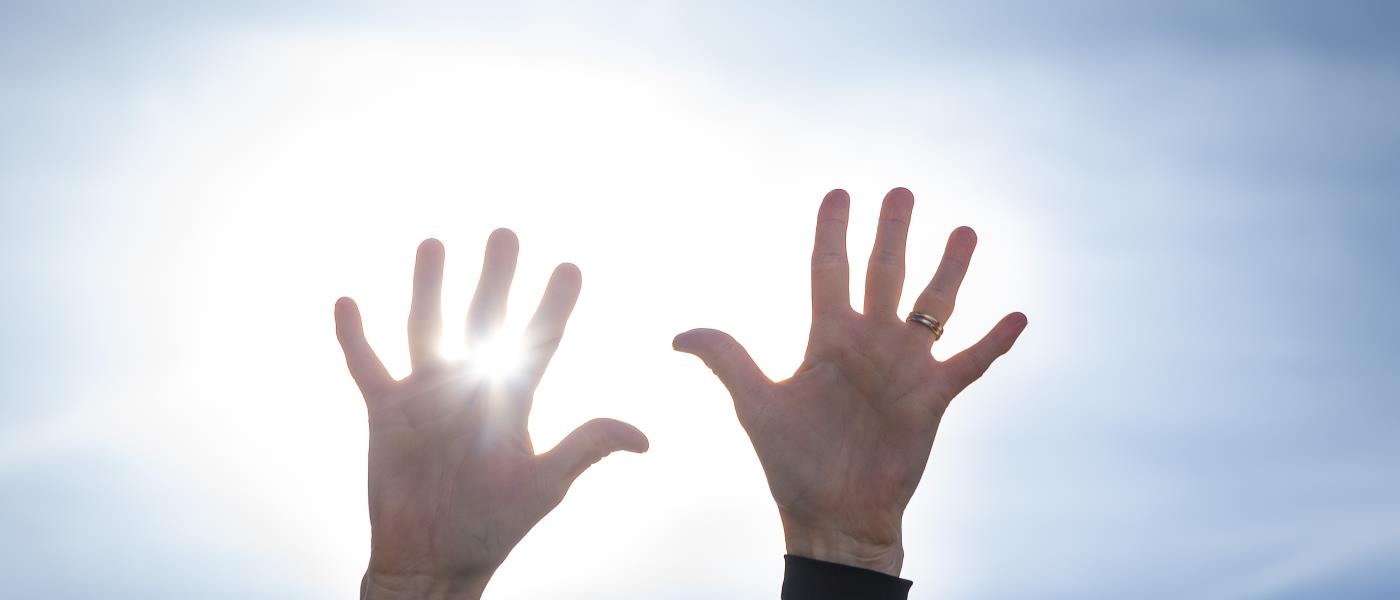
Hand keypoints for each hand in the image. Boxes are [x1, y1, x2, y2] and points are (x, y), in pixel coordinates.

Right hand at [336, 231, 648, 599]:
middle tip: (506, 233)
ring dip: (429, 287)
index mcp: (514, 399)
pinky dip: (355, 337)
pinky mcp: (386, 412)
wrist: (433, 559)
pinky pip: (368, 365)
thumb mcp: (543, 486)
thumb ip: (584, 450)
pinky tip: (347, 301)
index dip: (554, 306)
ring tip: (434, 242)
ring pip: (427, 327)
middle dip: (495, 278)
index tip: (570, 267)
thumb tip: (643, 438)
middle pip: (485, 320)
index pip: (539, 342)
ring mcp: (427, 394)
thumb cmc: (492, 524)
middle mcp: (472, 384)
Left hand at [674, 188, 1026, 576]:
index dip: (833, 233)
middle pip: (884, 274)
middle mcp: (869, 343)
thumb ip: (728, 361)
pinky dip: (994, 341)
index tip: (838, 193)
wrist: (832, 515)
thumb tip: (679, 335)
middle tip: (902, 191)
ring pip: (932, 307)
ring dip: (950, 271)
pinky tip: (1017, 315)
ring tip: (965, 231)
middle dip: (893, 233)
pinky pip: (970, 363)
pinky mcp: (934, 398)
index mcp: (827, 338)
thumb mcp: (756, 406)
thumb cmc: (792, 462)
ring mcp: (904, 367)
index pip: (829, 271)